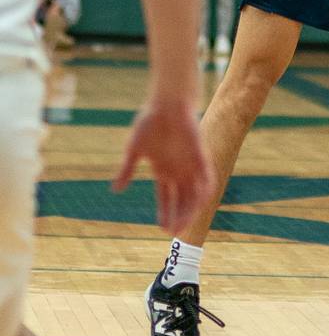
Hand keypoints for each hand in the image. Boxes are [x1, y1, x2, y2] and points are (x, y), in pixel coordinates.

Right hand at [112, 101, 212, 234]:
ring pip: (193, 194)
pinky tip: (200, 204)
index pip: (166, 198)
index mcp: (163, 170)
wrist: (167, 103)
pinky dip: (204, 191)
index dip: (164, 212)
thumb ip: (126, 170)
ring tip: (183, 224)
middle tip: (172, 233)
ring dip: (189, 210)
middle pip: (181, 200)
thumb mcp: (134, 149)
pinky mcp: (200, 156)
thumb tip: (115, 190)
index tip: (161, 228)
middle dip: (177, 217)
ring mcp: (190, 164)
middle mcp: (178, 171)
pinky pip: (207, 178)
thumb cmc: (149, 122)